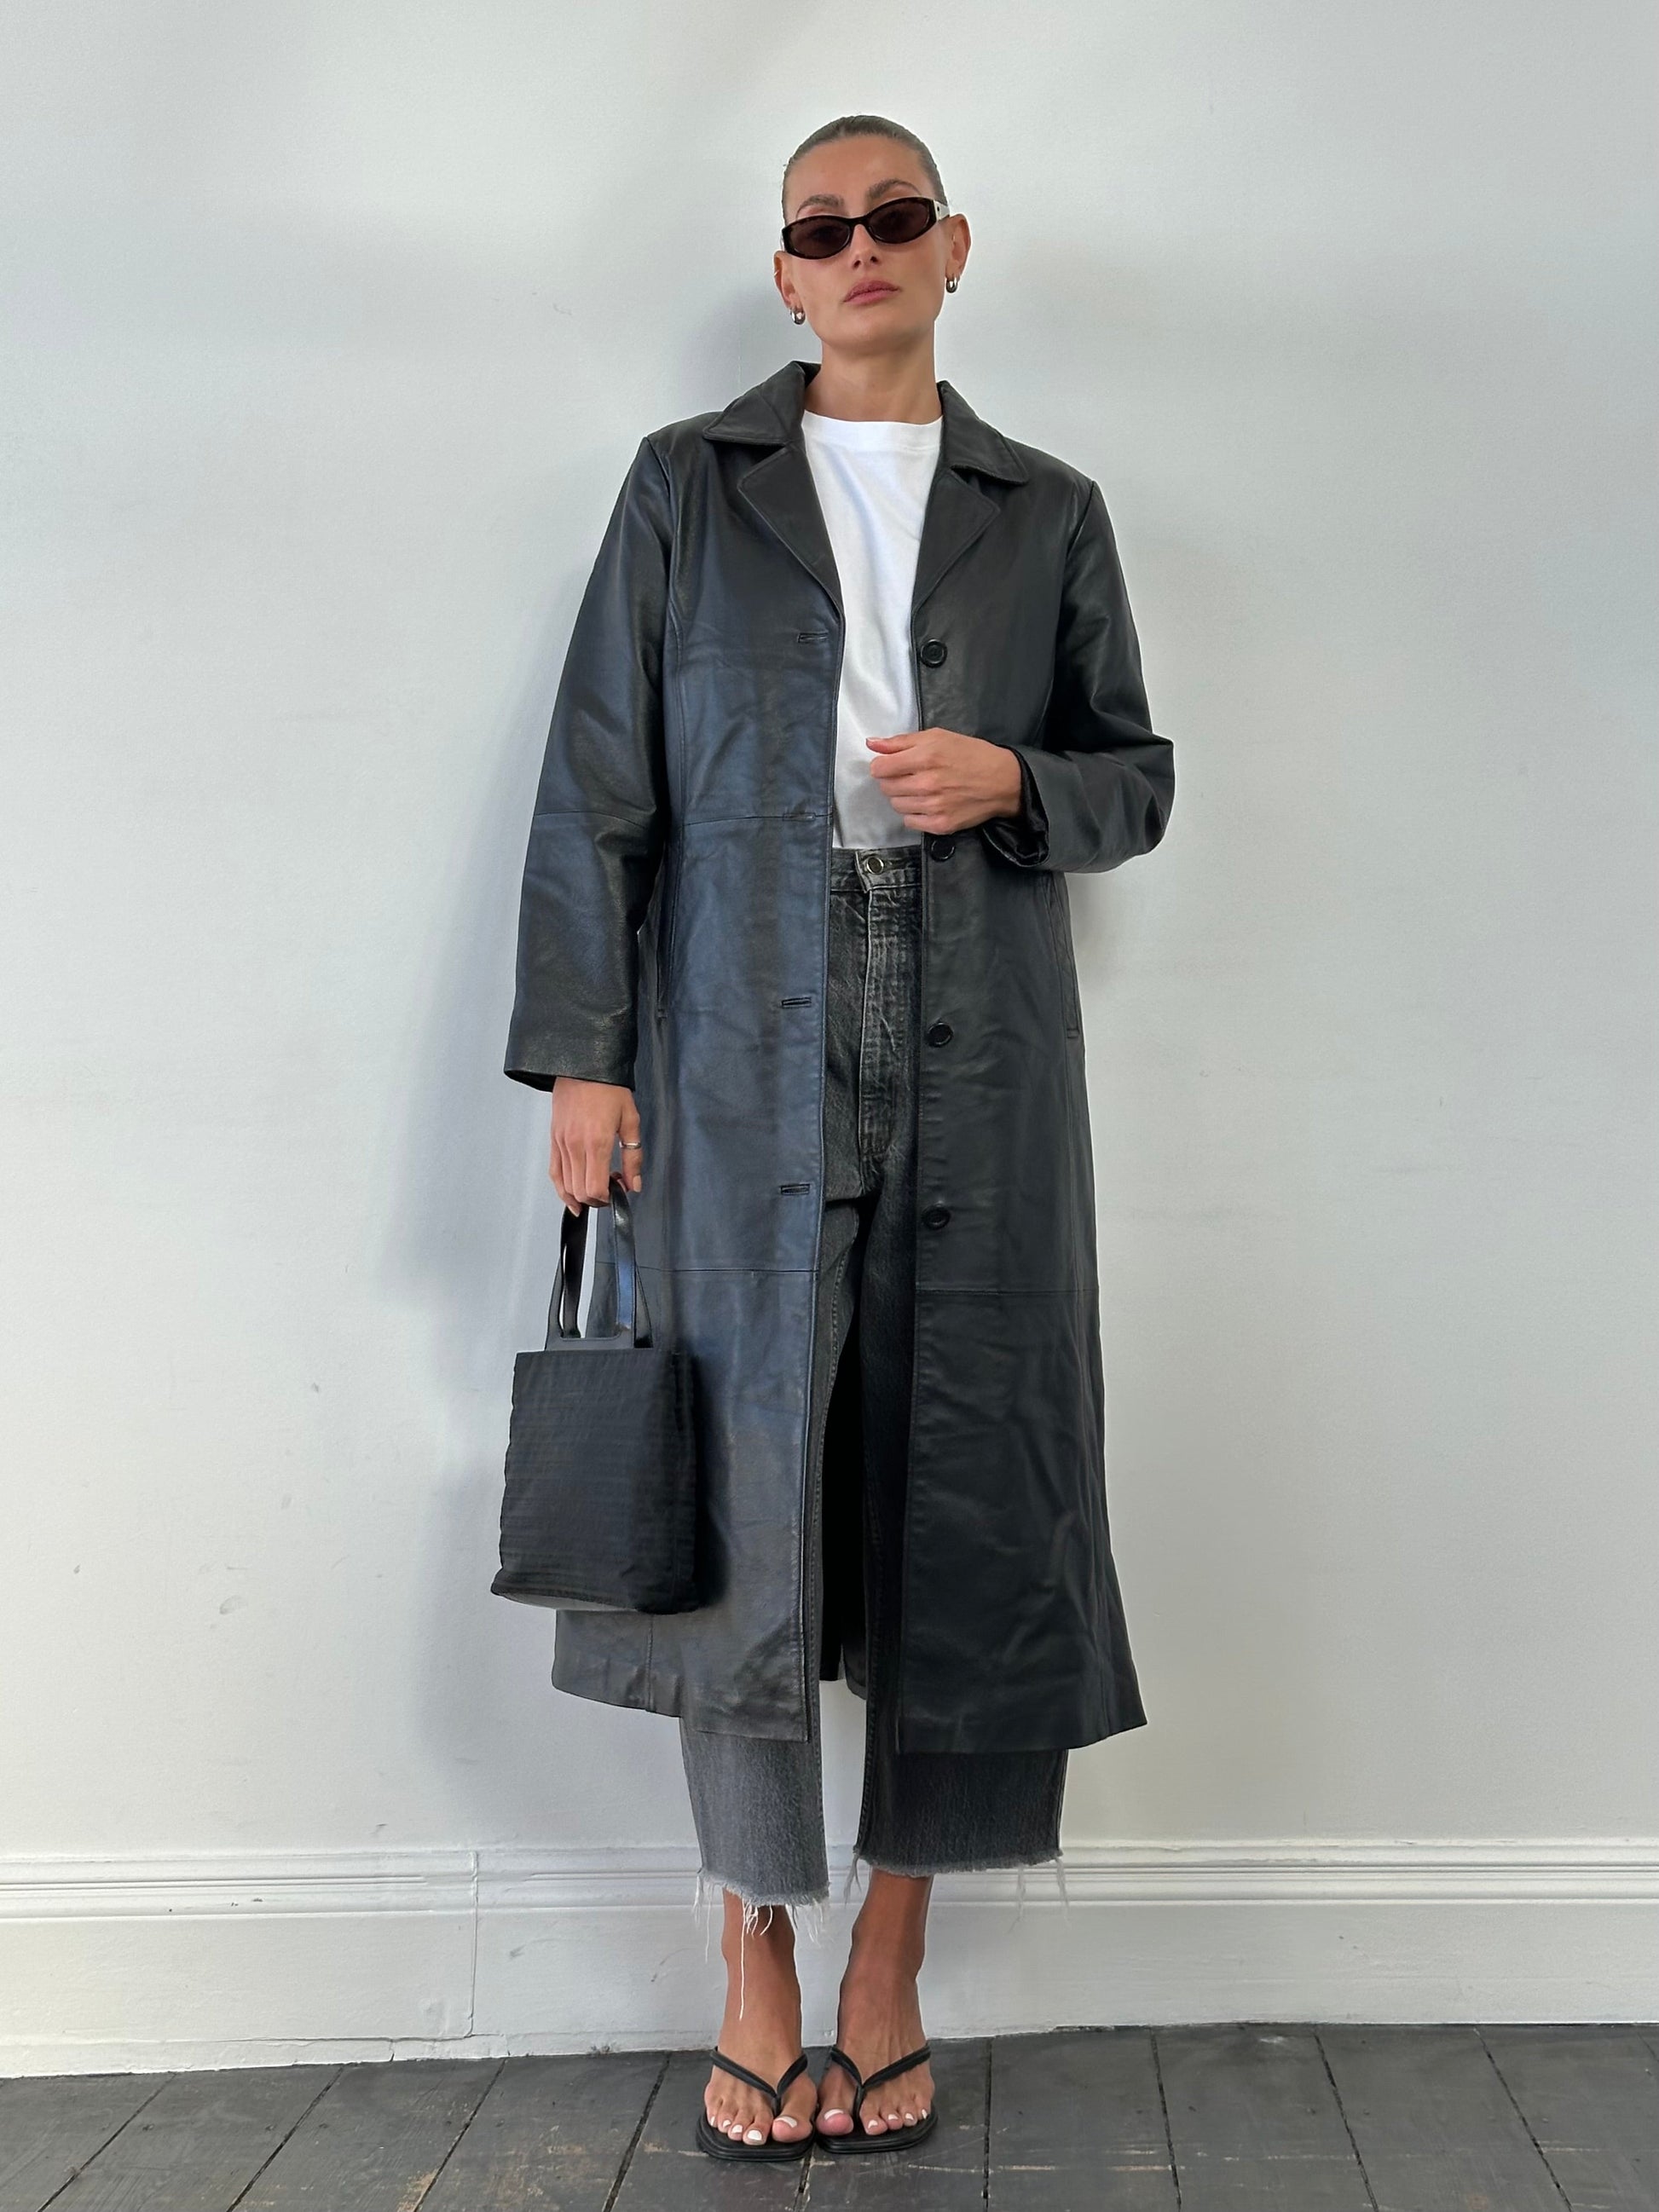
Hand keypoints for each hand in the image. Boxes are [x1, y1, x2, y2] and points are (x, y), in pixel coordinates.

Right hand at [549, 1079, 642, 1212]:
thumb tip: (634, 1184)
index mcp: (597, 1142)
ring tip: (597, 1186)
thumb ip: (633, 1157)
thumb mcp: (630, 1120)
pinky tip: (572, 1197)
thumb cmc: (609, 1088)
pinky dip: (562, 1190)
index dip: (609, 1197)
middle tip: (611, 1187)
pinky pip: (554, 1173)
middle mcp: (576, 1146)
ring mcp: (562, 1144)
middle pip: (581, 1192)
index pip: (596, 1189)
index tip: (619, 1189)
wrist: (583, 1066)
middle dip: (597, 1199)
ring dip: (582, 1195)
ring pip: (566, 1186)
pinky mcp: (554, 1140)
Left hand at [863, 727, 1024, 834]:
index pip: (880, 768)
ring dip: (903, 797)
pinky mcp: (940, 824)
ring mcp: (933, 806)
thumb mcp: (937, 737)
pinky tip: (928, 803)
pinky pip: (909, 821)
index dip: (882, 766)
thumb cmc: (970, 754)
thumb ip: (901, 742)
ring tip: (921, 789)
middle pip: (886, 787)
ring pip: (896, 805)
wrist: (1002, 781)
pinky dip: (914, 813)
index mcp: (925, 757)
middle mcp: (927, 783)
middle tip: (910, 776)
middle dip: (893, 780)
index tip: (891, 765)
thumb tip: (871, 743)